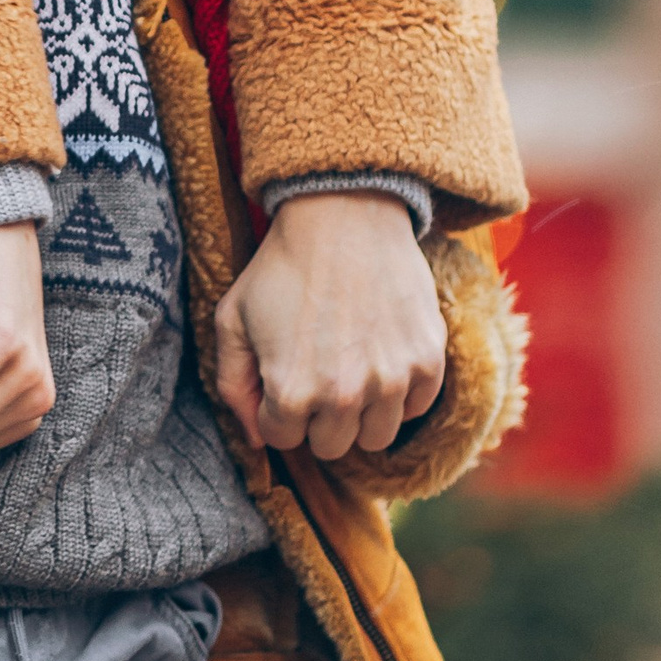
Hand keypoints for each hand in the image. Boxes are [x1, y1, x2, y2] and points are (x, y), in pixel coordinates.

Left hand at [213, 194, 444, 462]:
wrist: (343, 214)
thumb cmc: (282, 266)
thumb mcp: (233, 318)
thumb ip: (232, 385)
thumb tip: (257, 440)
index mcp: (290, 391)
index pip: (282, 438)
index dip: (277, 405)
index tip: (283, 370)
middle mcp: (343, 396)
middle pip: (330, 446)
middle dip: (317, 415)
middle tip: (317, 368)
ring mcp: (391, 381)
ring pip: (375, 437)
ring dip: (360, 411)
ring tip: (349, 364)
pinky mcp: (428, 362)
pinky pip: (414, 408)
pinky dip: (400, 391)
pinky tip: (381, 352)